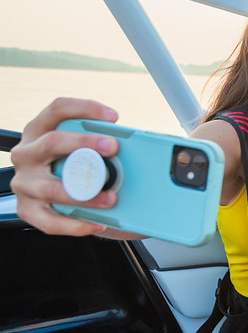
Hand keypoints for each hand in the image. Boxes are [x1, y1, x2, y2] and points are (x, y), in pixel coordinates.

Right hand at [10, 98, 118, 235]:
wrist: (50, 194)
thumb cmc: (72, 165)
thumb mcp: (78, 149)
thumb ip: (97, 144)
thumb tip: (138, 147)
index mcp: (39, 130)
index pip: (58, 109)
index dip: (85, 108)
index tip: (114, 117)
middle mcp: (27, 154)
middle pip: (52, 142)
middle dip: (84, 144)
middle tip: (113, 148)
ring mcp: (24, 183)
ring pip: (51, 188)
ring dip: (85, 194)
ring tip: (112, 198)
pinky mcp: (27, 209)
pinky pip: (50, 220)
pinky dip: (76, 224)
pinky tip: (98, 223)